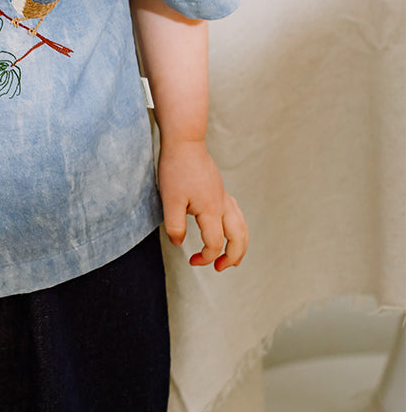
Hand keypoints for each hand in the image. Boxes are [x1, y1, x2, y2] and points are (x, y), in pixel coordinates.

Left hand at [157, 140, 247, 270]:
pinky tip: (227, 228)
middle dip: (233, 257)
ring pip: (242, 225)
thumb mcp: (170, 200)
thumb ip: (175, 226)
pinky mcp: (220, 189)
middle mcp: (222, 205)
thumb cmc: (176, 169)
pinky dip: (237, 227)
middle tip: (220, 268)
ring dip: (240, 244)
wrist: (185, 142)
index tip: (192, 260)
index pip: (215, 244)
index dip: (206, 257)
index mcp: (211, 210)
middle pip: (239, 238)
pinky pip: (236, 213)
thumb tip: (179, 244)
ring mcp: (223, 196)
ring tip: (232, 257)